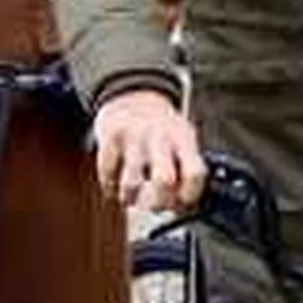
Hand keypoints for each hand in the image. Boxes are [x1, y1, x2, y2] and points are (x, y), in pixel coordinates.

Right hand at [92, 90, 204, 211]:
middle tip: (154, 205)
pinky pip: (107, 174)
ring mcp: (134, 136)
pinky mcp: (110, 137)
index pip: (194, 173)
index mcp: (184, 138)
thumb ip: (188, 168)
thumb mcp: (183, 140)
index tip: (182, 202)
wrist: (131, 96)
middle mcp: (160, 135)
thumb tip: (187, 206)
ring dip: (130, 199)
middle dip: (158, 203)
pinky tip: (115, 185)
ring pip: (132, 183)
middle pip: (164, 181)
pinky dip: (110, 187)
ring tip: (132, 197)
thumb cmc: (161, 129)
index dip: (189, 196)